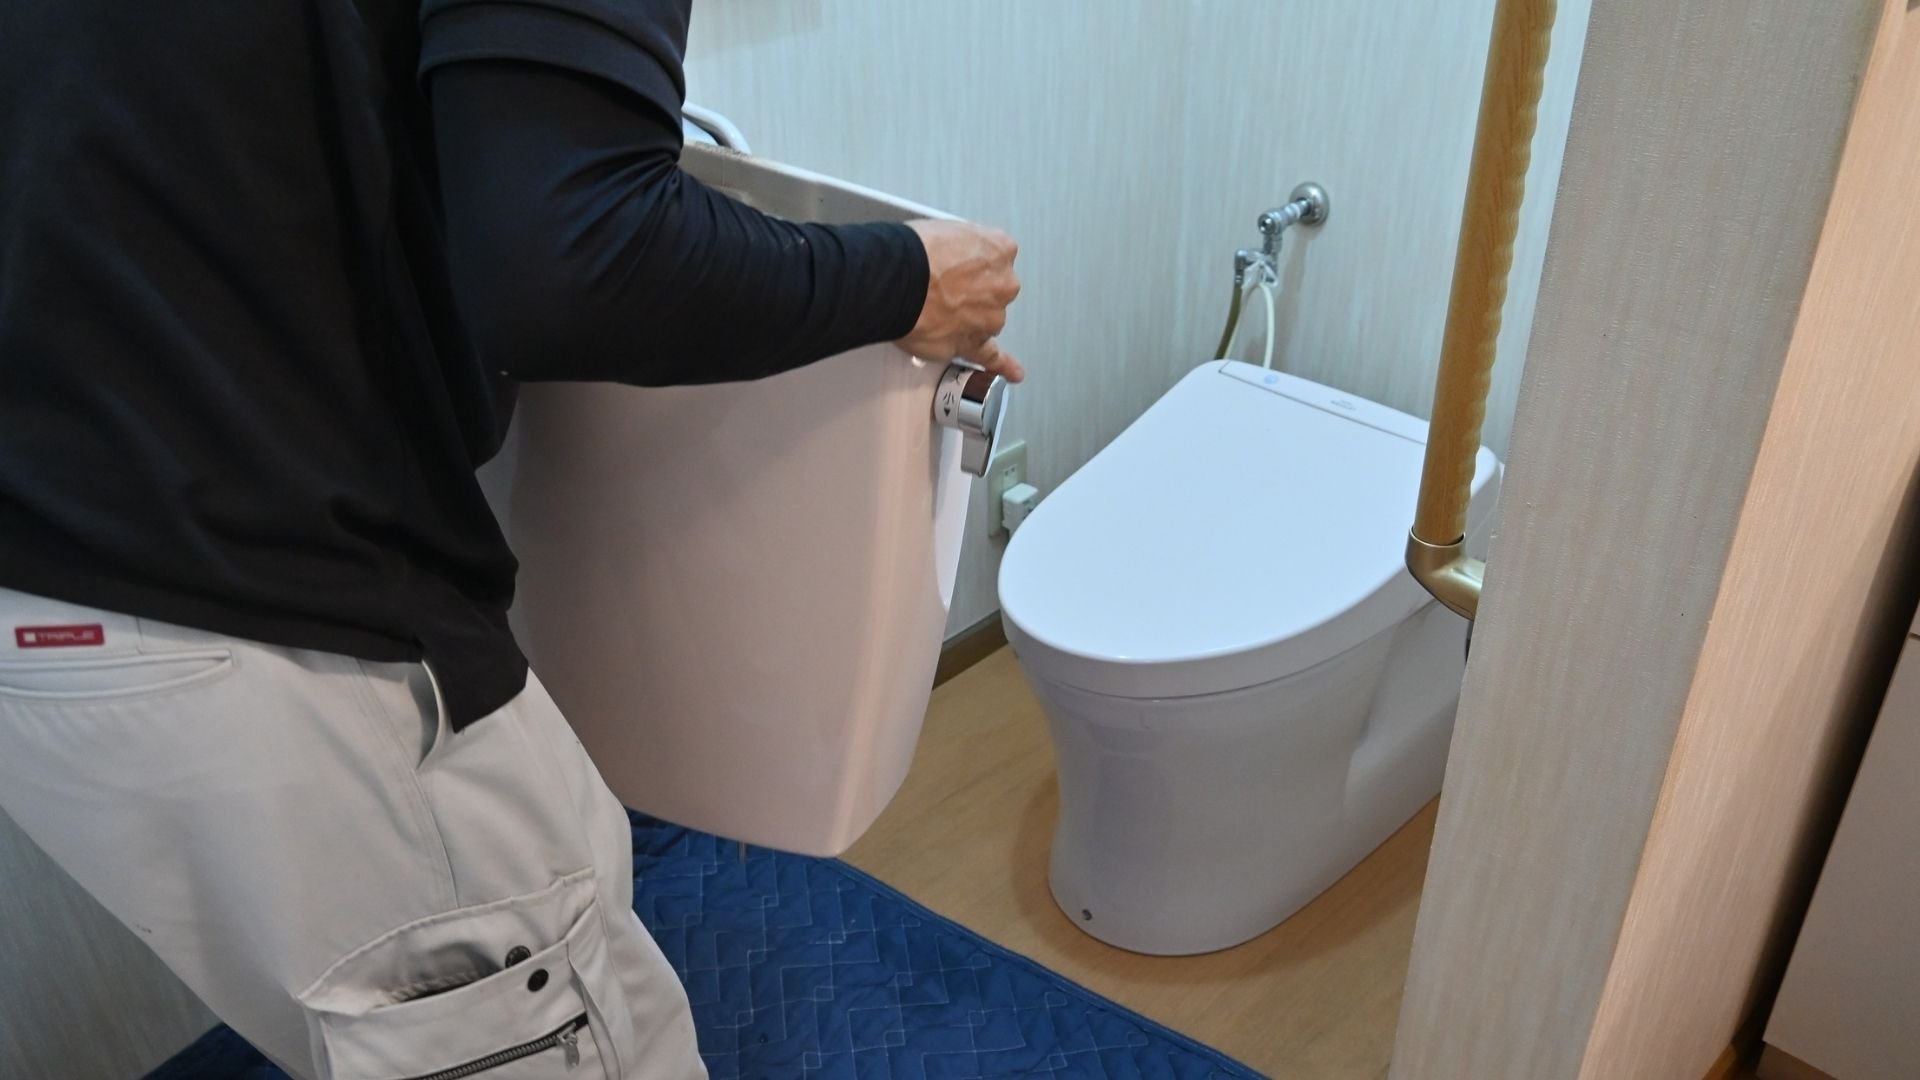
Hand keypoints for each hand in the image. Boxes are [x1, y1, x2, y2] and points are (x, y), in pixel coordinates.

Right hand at [898, 220, 1024, 382]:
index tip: (958, 266)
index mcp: (1000, 250)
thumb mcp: (946, 228)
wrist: (898, 280)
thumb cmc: (916, 252)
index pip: (996, 258)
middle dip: (973, 293)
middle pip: (995, 292)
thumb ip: (961, 247)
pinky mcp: (972, 342)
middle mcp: (1003, 284)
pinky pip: (992, 357)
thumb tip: (954, 255)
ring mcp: (989, 317)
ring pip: (986, 320)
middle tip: (944, 289)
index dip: (972, 264)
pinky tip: (1011, 371)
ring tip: (938, 311)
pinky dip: (1003, 366)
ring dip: (969, 319)